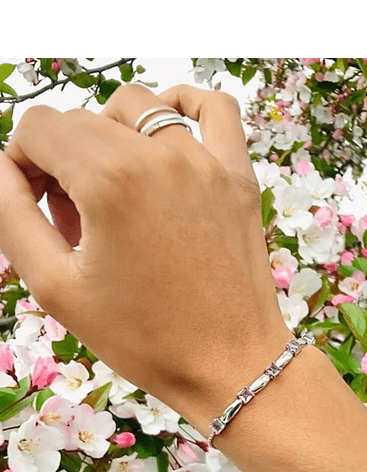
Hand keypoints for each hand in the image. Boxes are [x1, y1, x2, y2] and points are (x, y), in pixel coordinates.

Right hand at [0, 83, 292, 435]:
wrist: (228, 366)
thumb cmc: (143, 338)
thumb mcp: (56, 287)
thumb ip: (13, 216)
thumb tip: (2, 170)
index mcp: (108, 181)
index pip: (38, 129)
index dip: (22, 163)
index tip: (35, 205)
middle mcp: (159, 156)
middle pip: (82, 121)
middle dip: (61, 161)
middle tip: (73, 221)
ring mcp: (206, 161)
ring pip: (136, 109)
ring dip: (109, 138)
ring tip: (112, 192)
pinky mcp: (238, 175)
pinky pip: (215, 108)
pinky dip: (182, 105)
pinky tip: (163, 128)